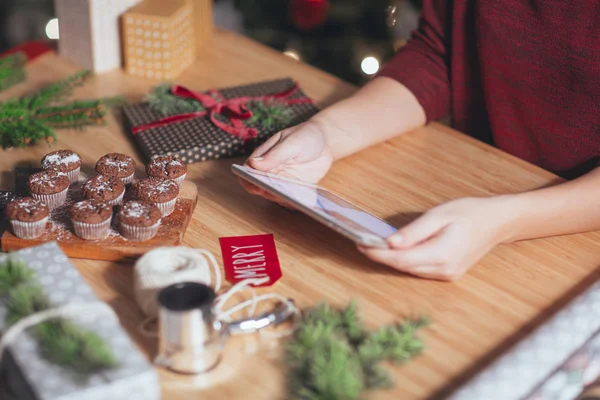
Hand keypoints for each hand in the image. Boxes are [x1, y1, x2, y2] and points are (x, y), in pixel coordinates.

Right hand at [240, 120, 333, 204]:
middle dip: (267, 192)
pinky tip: (300, 202)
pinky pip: (291, 198)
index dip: (248, 180)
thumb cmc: (305, 136)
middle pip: (261, 187)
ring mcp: (283, 181)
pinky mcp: (295, 188)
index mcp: (263, 157)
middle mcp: (270, 171)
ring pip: (276, 195)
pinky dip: (293, 202)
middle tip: (278, 193)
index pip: (248, 171)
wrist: (326, 141)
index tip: (257, 185)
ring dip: (281, 198)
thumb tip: (253, 164)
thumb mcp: (291, 142)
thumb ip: (274, 154)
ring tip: (291, 198)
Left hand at [359, 196, 517, 280]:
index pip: (400, 260)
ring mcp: (447, 275)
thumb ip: (414, 231)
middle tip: (362, 242)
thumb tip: (390, 243)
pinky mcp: (448, 274)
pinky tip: (396, 251)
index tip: (360, 244)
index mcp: (441, 254)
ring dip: (392, 260)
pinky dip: (406, 262)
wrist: (497, 222)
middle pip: (403, 267)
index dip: (378, 254)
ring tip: (374, 246)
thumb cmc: (469, 213)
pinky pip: (420, 270)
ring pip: (410, 270)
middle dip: (381, 257)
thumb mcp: (439, 215)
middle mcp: (444, 270)